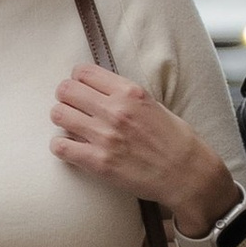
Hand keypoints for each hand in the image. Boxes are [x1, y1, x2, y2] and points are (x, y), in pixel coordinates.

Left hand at [52, 65, 239, 240]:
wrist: (187, 174)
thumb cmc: (176, 141)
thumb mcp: (153, 104)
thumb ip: (125, 96)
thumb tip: (100, 91)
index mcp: (130, 92)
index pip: (83, 72)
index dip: (77, 79)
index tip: (80, 88)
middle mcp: (115, 110)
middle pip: (66, 90)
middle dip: (66, 97)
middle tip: (73, 107)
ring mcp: (104, 136)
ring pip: (58, 114)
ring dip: (62, 119)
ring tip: (72, 126)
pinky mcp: (98, 162)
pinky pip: (60, 146)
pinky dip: (61, 146)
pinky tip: (71, 148)